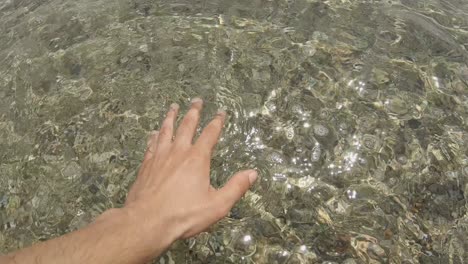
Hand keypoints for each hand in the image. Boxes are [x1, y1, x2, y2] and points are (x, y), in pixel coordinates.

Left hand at [123, 98, 257, 254]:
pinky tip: (154, 132)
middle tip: (197, 100)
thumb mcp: (217, 205)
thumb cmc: (183, 215)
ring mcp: (159, 157)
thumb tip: (253, 173)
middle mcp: (178, 152)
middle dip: (193, 112)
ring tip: (173, 107)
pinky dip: (155, 136)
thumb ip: (236, 187)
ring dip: (171, 117)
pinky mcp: (146, 166)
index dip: (217, 122)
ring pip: (166, 130)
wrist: (146, 222)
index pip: (210, 134)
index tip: (221, 112)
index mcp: (197, 159)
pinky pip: (151, 144)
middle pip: (186, 126)